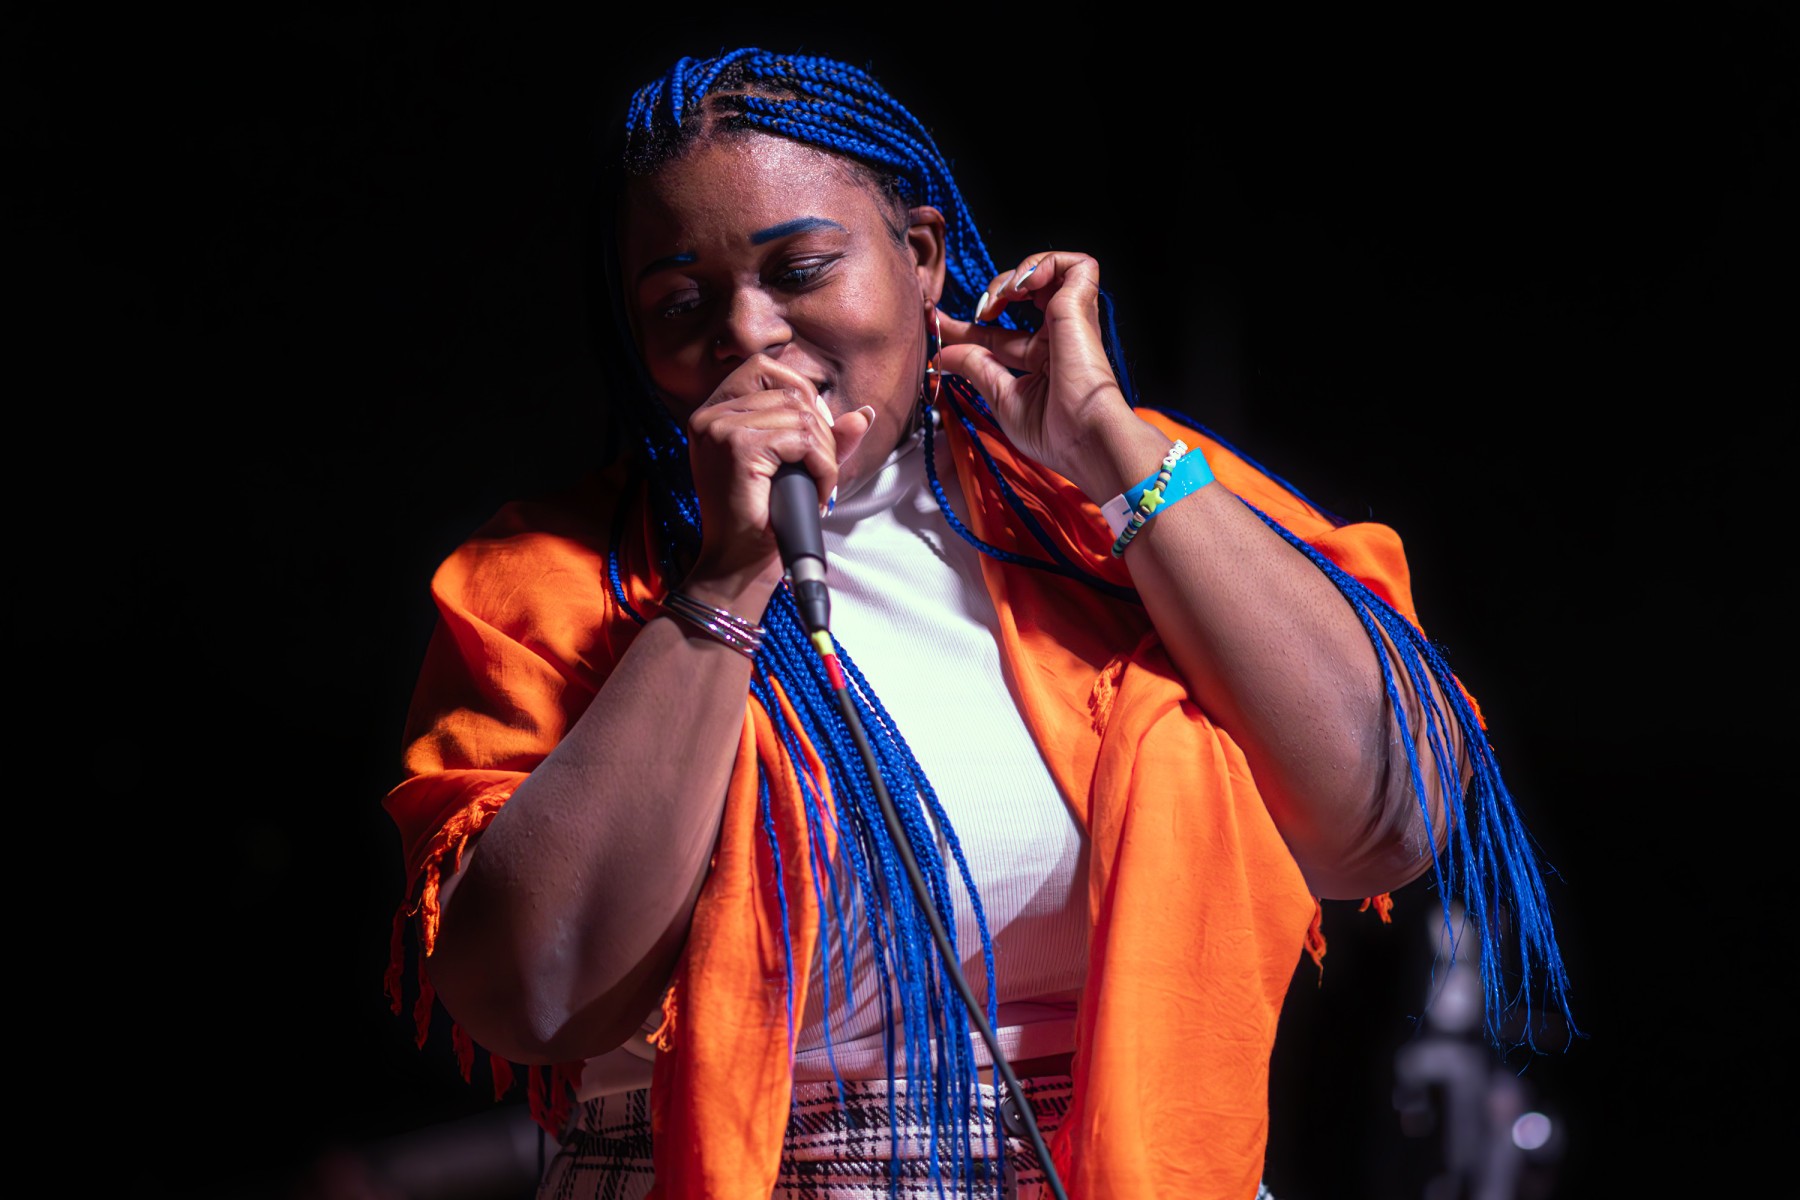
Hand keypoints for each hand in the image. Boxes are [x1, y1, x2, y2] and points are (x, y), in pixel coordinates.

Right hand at [681, 353, 874, 592]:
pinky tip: (817, 491)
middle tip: (821, 468)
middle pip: (790, 392)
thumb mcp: (794, 467)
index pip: (763, 367)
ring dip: (825, 452)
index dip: (800, 392)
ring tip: (817, 485)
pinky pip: (802, 440)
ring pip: (800, 415)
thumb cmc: (761, 519)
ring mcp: (720, 428)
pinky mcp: (737, 447)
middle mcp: (710, 414)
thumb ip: (825, 437)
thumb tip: (863, 413)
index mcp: (714, 412)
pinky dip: (823, 466)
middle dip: (821, 429)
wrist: (739, 564)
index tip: (813, 434)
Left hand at [937, 251, 1156, 500]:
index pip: (996, 335)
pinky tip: (1022, 288)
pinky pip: (1075, 264)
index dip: (965, 327)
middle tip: (969, 314)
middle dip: (986, 295)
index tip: (935, 324)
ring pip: (1046, 271)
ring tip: (998, 302)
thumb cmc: (1055, 432)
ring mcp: (1071, 319)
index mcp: (1041, 361)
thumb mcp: (1002, 397)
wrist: (1085, 438)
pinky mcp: (1082, 305)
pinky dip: (1043, 264)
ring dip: (1013, 276)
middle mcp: (1057, 336)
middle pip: (1016, 296)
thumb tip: (942, 354)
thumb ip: (975, 369)